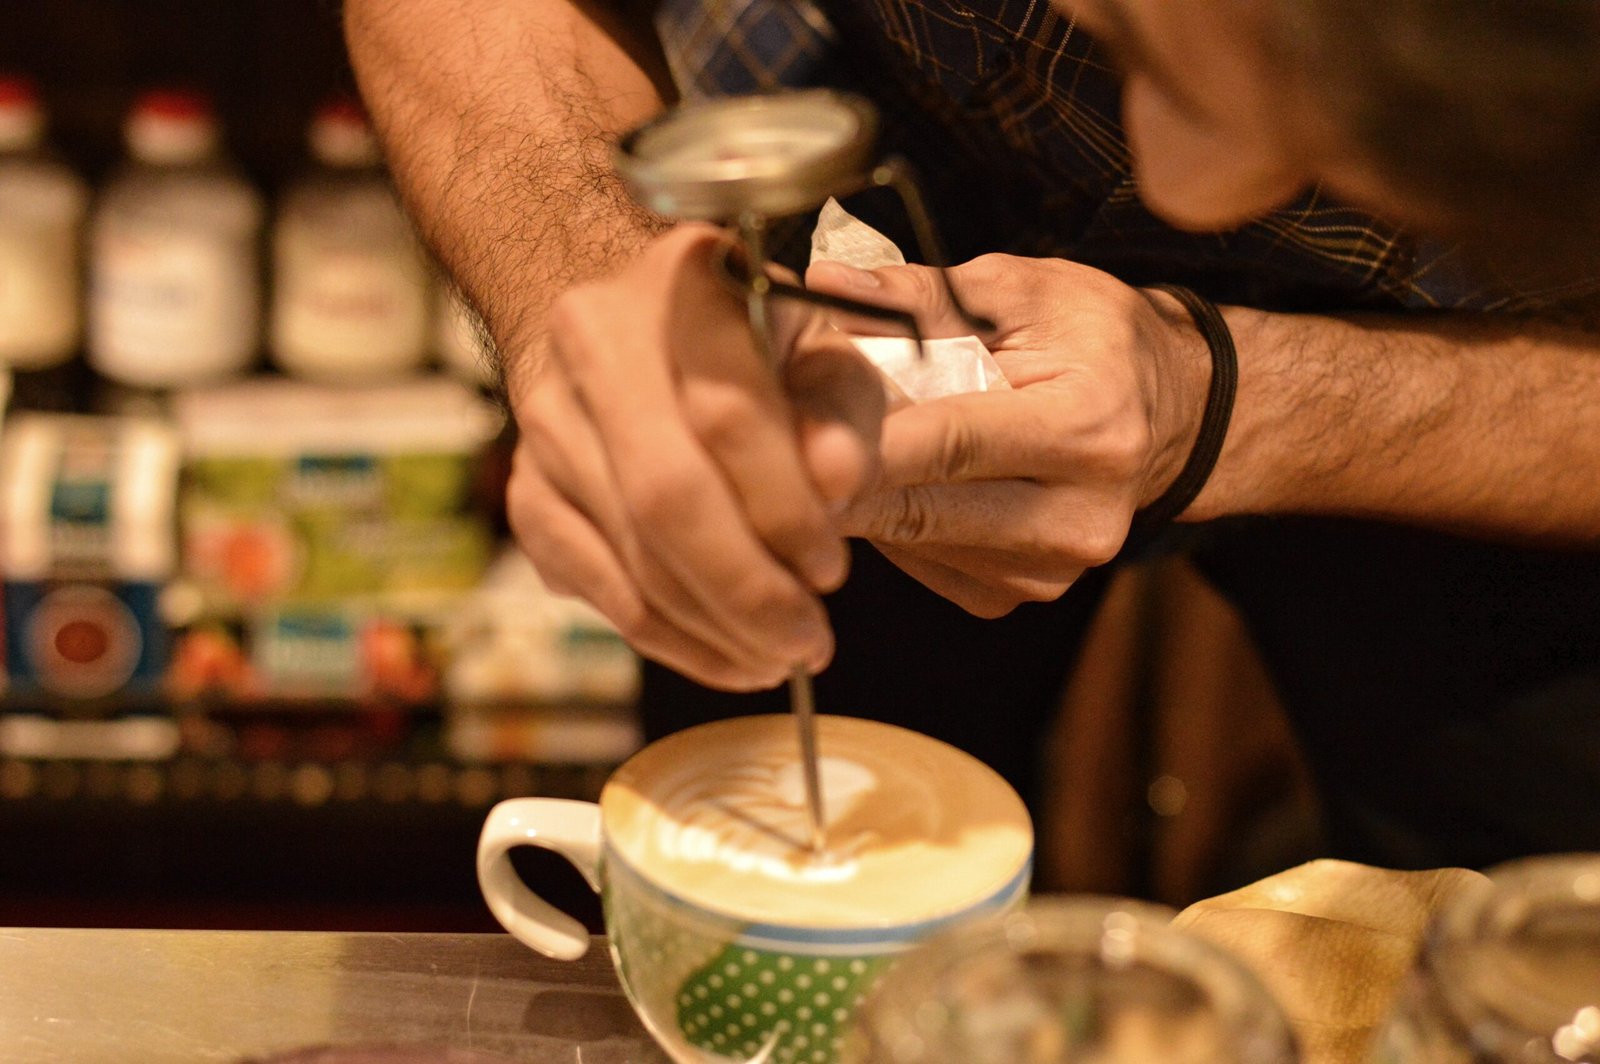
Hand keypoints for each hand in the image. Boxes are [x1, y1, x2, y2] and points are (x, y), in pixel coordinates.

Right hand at [506, 225, 883, 689]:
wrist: (633, 333)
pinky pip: (598, 588)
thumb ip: (844, 410)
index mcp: (683, 285)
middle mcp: (593, 341)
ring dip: (714, 628)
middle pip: (664, 493)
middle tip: (809, 644)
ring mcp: (546, 423)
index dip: (784, 507)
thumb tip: (841, 484)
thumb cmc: (751, 350)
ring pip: (631, 553)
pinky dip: (669, 639)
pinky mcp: (527, 494)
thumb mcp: (821, 353)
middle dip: (746, 589)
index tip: (831, 570)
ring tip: (781, 657)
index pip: (727, 413)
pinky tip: (727, 657)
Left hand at [806, 254, 1211, 616]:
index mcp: (1090, 428)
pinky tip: (882, 473)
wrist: (1168, 416)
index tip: (779, 425)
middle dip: (830, 469)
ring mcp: (1047, 571)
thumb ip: (920, 294)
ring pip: (905, 538)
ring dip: (852, 492)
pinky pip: (916, 560)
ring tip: (823, 438)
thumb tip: (821, 284)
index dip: (857, 437)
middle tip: (763, 431)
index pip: (949, 440)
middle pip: (916, 504)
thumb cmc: (1092, 338)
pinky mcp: (1015, 595)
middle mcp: (1077, 516)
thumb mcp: (1022, 290)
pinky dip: (884, 516)